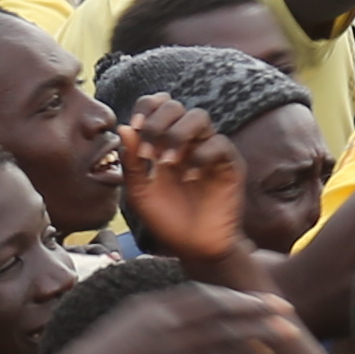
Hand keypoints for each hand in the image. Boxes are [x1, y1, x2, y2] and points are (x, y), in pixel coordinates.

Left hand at [112, 95, 246, 258]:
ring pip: (199, 116)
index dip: (145, 109)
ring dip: (177, 135)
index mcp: (164, 141)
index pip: (157, 105)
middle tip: (148, 154)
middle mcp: (188, 140)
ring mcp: (209, 150)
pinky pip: (218, 144)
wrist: (194, 248)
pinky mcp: (229, 164)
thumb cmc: (167, 219)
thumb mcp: (139, 192)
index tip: (133, 127)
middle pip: (176, 106)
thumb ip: (131, 161)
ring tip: (166, 164)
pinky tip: (189, 179)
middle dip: (157, 124)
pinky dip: (200, 158)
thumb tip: (124, 127)